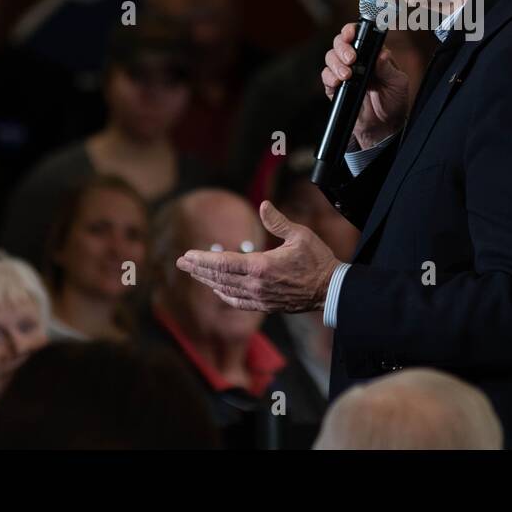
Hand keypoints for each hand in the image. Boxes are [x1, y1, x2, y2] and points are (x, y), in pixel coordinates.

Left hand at [175, 201, 338, 312]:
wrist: (330, 289)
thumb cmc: (318, 260)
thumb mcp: (300, 235)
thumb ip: (277, 221)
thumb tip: (263, 205)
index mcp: (262, 266)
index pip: (223, 263)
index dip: (202, 259)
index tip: (187, 254)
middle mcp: (256, 285)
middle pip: (219, 277)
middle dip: (198, 269)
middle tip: (181, 261)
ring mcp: (260, 298)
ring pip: (225, 290)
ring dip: (207, 281)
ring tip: (194, 272)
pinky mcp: (266, 306)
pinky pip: (238, 302)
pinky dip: (224, 295)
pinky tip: (217, 289)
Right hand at [321, 23, 409, 147]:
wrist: (384, 127)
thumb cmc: (394, 101)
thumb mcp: (398, 84)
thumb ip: (388, 69)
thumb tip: (381, 54)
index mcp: (373, 54)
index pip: (359, 34)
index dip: (351, 30)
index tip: (351, 34)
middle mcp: (358, 60)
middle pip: (340, 42)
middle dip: (342, 47)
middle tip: (351, 58)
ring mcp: (345, 72)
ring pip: (331, 57)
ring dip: (336, 63)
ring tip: (347, 75)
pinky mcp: (336, 87)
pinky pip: (326, 77)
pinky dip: (329, 77)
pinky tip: (338, 82)